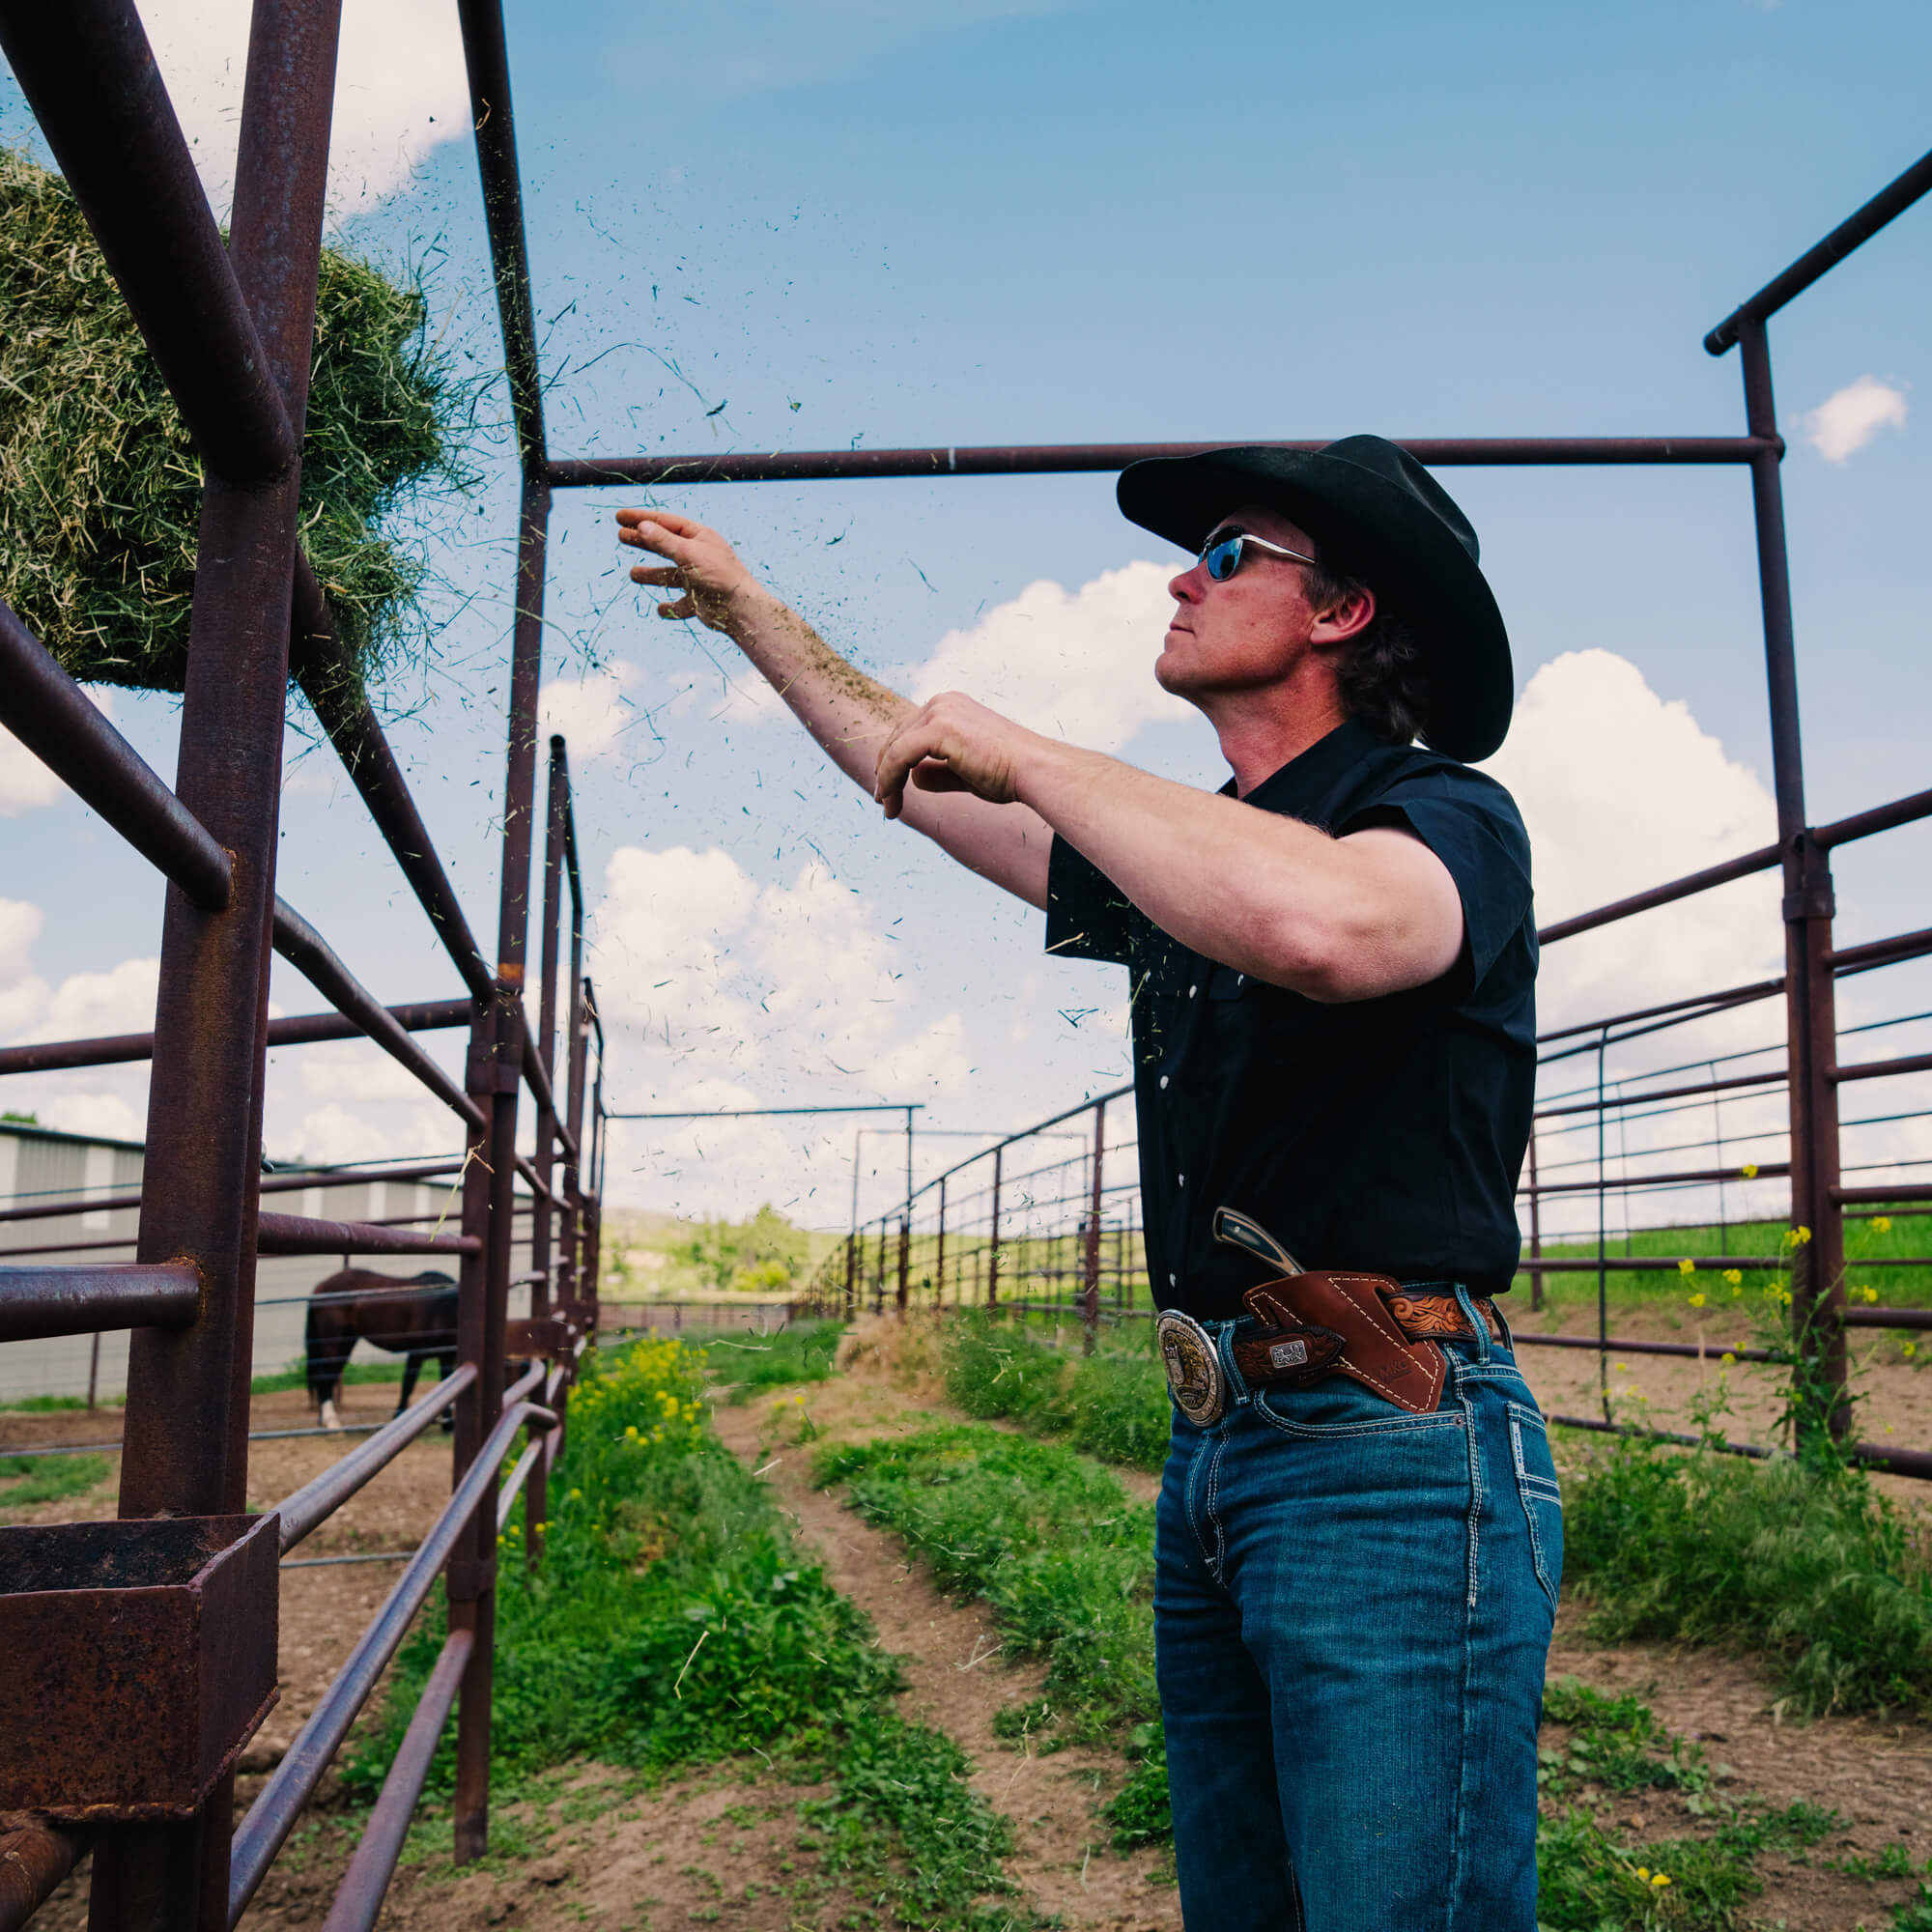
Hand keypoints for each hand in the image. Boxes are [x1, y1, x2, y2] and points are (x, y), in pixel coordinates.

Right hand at [615, 508, 757, 631]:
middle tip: (620, 536)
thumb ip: (663, 542)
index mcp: (700, 537)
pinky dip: (671, 608)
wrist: (740, 610)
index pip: (665, 523)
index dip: (641, 519)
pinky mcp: (700, 601)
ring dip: (651, 575)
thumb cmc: (718, 576)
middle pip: (665, 545)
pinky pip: (681, 604)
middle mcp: (699, 556)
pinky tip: (661, 609)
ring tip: (633, 574)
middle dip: (643, 541)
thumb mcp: (688, 554)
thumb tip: (641, 526)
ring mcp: (699, 579)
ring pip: (670, 575)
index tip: (619, 517)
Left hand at [873, 692, 1037, 820]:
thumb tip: (913, 777)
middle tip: (883, 804)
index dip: (892, 763)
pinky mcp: (939, 727)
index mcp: (951, 707)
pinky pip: (899, 755)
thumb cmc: (1009, 774)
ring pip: (895, 748)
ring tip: (888, 808)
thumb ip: (938, 771)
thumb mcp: (965, 772)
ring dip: (885, 780)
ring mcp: (941, 711)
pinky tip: (890, 799)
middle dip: (885, 772)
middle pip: (897, 738)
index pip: (908, 733)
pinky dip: (889, 778)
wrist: (1034, 771)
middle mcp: (943, 702)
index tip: (888, 793)